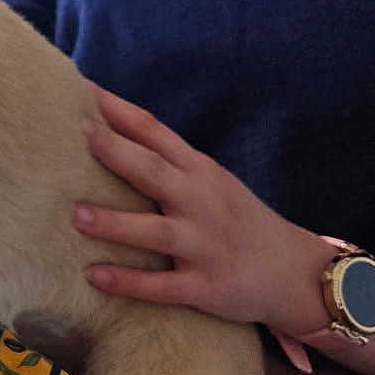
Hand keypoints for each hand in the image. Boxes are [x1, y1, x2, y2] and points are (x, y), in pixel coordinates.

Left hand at [75, 86, 330, 336]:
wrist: (297, 273)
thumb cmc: (237, 220)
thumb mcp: (209, 180)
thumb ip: (165, 160)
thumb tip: (104, 133)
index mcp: (198, 170)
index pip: (153, 131)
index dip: (115, 109)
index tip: (77, 87)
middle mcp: (201, 202)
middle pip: (154, 172)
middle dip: (117, 151)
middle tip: (78, 133)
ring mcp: (204, 245)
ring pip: (155, 231)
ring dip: (116, 223)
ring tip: (76, 215)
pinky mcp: (206, 287)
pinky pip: (163, 285)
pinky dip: (130, 282)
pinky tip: (95, 277)